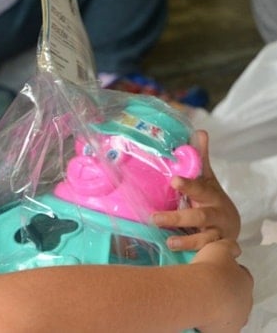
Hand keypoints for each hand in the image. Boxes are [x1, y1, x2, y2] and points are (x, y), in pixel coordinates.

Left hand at [152, 131, 240, 250]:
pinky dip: (194, 254)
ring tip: (168, 241)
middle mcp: (215, 214)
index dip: (188, 184)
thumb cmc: (211, 198)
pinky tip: (177, 255)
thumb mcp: (207, 179)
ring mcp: (216, 233)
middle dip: (178, 218)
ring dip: (187, 241)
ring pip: (204, 238)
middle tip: (155, 217)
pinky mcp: (214, 248)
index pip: (199, 188)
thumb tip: (200, 131)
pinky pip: (205, 253)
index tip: (174, 181)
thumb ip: (201, 158)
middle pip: (200, 216)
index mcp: (211, 195)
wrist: (231, 225)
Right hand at [191, 239, 252, 332]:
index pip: (240, 276)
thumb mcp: (219, 248)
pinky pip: (221, 326)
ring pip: (229, 311)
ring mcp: (239, 316)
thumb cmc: (210, 270)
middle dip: (224, 292)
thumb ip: (229, 246)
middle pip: (236, 295)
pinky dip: (213, 321)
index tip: (213, 272)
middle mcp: (246, 299)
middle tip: (206, 288)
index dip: (227, 273)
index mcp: (245, 280)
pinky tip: (200, 314)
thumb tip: (235, 249)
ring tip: (200, 302)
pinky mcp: (229, 330)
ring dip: (219, 307)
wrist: (202, 293)